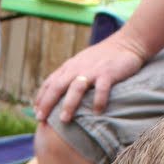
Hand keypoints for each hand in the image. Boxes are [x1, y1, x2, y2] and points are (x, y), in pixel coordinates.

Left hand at [33, 33, 148, 123]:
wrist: (127, 43)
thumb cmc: (102, 57)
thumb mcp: (81, 63)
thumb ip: (69, 76)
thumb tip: (56, 96)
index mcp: (69, 67)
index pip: (50, 83)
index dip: (41, 98)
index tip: (36, 113)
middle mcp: (77, 68)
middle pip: (58, 86)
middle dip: (47, 103)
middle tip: (41, 119)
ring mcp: (92, 70)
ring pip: (76, 87)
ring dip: (69, 104)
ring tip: (64, 120)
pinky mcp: (108, 73)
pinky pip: (102, 88)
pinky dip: (98, 100)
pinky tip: (97, 113)